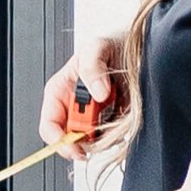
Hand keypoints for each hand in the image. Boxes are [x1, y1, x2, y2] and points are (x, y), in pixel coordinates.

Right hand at [41, 36, 124, 150]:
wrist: (140, 48)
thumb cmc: (111, 44)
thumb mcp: (97, 47)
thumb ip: (92, 68)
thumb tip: (98, 93)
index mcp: (61, 92)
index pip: (49, 126)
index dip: (59, 140)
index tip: (75, 146)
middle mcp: (74, 108)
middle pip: (71, 139)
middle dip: (86, 140)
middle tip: (104, 129)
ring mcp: (93, 118)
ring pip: (92, 143)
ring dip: (105, 138)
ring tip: (118, 117)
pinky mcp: (112, 123)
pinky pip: (111, 140)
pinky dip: (119, 136)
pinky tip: (126, 118)